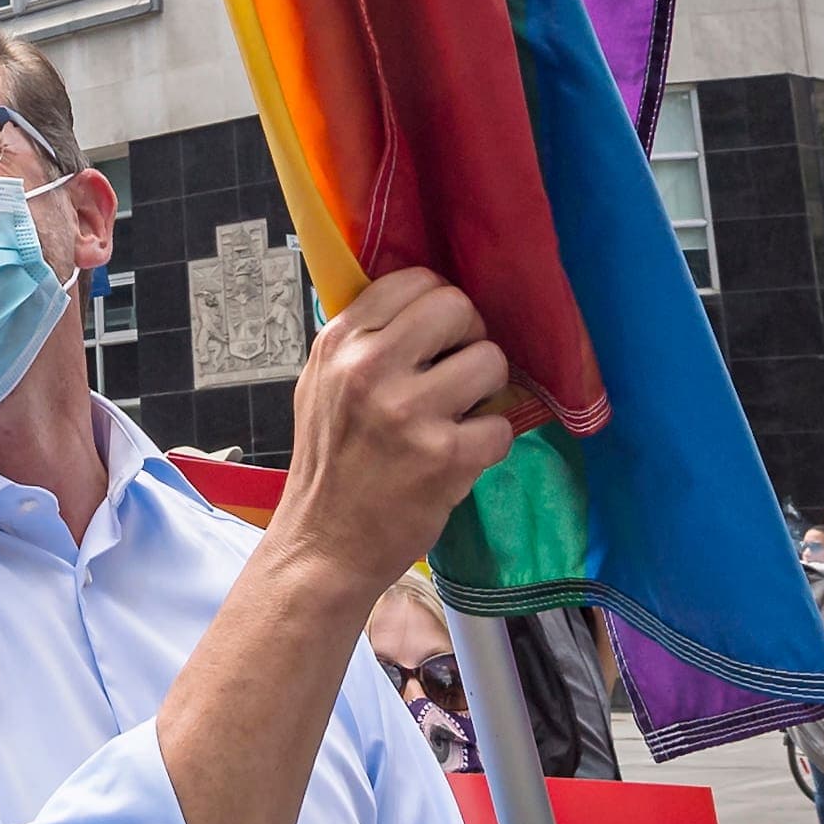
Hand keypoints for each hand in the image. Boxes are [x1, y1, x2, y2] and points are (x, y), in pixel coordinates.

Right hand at [270, 269, 512, 600]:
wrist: (323, 543)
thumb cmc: (329, 462)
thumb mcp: (321, 384)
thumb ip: (362, 342)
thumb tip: (421, 303)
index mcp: (338, 344)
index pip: (414, 280)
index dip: (437, 306)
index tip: (435, 339)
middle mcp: (367, 368)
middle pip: (457, 307)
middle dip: (468, 339)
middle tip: (454, 375)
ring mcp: (406, 412)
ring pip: (491, 361)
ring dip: (486, 394)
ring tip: (457, 419)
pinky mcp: (444, 456)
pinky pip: (502, 425)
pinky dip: (488, 444)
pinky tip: (459, 458)